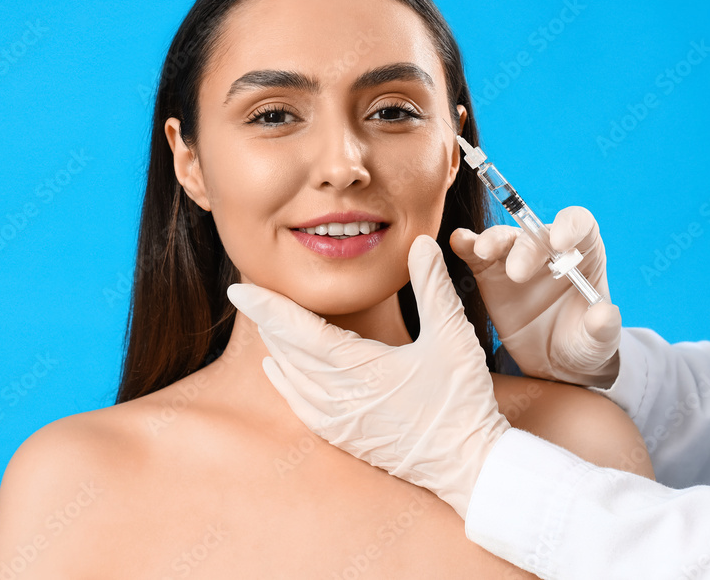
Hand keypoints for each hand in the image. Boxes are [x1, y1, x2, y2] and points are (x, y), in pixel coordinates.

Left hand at [227, 234, 509, 518]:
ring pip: (290, 377)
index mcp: (359, 369)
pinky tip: (276, 368)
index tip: (239, 288)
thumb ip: (434, 287)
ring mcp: (338, 421)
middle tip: (247, 295)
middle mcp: (339, 397)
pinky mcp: (343, 437)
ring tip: (262, 322)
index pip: (298, 330)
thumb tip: (422, 243)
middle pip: (287, 351)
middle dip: (266, 321)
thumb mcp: (453, 338)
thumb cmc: (462, 401)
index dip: (267, 306)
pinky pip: (299, 405)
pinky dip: (284, 382)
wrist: (469, 466)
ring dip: (274, 347)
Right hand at [450, 206, 620, 386]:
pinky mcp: (489, 272)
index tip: (560, 243)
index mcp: (582, 255)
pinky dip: (466, 243)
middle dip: (526, 248)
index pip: (579, 224)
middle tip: (517, 274)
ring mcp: (515, 259)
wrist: (552, 361)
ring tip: (483, 252)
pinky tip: (458, 241)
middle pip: (536, 233)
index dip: (569, 226)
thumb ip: (603, 329)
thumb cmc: (581, 343)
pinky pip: (476, 253)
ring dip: (493, 240)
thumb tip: (604, 314)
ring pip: (504, 238)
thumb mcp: (597, 343)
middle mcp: (548, 250)